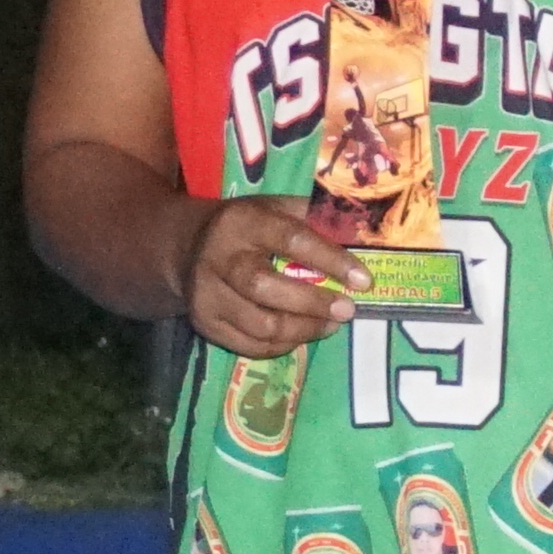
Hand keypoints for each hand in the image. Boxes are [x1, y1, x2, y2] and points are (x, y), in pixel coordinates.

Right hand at [180, 196, 363, 357]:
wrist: (186, 246)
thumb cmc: (248, 227)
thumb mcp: (275, 207)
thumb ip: (314, 217)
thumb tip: (365, 234)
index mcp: (243, 222)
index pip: (291, 239)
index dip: (330, 261)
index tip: (363, 280)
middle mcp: (218, 258)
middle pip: (265, 287)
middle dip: (313, 304)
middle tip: (347, 310)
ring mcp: (206, 294)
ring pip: (260, 325)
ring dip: (303, 330)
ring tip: (331, 325)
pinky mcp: (205, 323)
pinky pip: (250, 345)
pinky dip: (283, 346)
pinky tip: (301, 335)